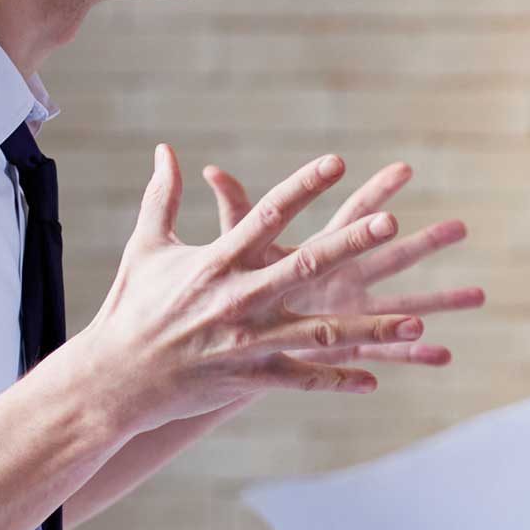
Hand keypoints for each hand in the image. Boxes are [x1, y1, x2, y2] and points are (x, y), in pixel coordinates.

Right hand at [71, 147, 444, 436]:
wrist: (112, 379)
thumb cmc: (130, 308)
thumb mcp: (147, 247)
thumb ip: (163, 197)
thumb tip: (166, 150)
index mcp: (216, 262)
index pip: (267, 214)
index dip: (304, 186)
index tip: (338, 160)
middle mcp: (238, 299)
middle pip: (304, 265)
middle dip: (350, 245)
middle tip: (391, 224)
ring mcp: (248, 341)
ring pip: (320, 332)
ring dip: (371, 329)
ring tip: (416, 323)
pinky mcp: (250, 378)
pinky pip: (304, 379)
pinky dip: (338, 379)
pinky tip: (376, 379)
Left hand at [201, 158, 481, 370]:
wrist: (231, 345)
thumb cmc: (232, 291)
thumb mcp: (234, 252)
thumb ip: (236, 213)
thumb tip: (210, 170)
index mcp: (322, 253)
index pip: (352, 216)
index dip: (376, 192)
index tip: (405, 168)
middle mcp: (346, 280)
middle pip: (392, 256)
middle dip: (427, 242)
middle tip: (462, 226)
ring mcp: (354, 313)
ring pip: (404, 304)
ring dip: (441, 299)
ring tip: (479, 294)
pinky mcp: (352, 347)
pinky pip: (389, 352)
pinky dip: (416, 355)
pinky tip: (446, 355)